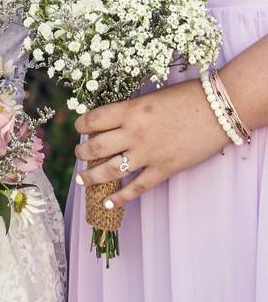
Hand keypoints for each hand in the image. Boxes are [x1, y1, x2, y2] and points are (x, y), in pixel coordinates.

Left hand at [74, 79, 229, 207]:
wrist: (221, 108)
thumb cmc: (187, 97)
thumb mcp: (151, 97)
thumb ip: (129, 111)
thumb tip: (109, 123)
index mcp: (130, 110)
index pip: (92, 120)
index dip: (81, 126)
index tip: (80, 129)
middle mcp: (134, 133)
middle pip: (95, 148)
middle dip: (82, 154)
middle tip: (79, 155)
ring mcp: (148, 153)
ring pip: (110, 171)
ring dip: (92, 177)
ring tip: (83, 180)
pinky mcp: (164, 169)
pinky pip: (137, 188)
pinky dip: (120, 198)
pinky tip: (108, 203)